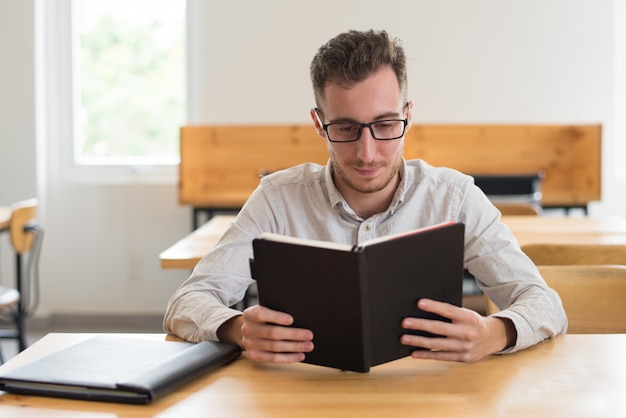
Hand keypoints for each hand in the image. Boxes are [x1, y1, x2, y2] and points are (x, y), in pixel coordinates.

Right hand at [240, 305, 313, 363]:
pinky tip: (300, 355)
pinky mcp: (254, 355)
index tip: (291, 319)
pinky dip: (288, 358)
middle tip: (309, 335)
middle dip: (293, 334)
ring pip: (274, 347)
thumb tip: (299, 318)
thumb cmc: (263, 318)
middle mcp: (247, 329)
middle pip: (272, 332)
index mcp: (250, 314)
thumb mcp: (265, 310)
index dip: (276, 317)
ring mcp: (249, 344)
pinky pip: (273, 359)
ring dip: (294, 347)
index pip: (261, 314)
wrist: (245, 329)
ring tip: (308, 345)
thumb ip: (276, 311)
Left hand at [400, 298, 515, 361]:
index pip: (448, 310)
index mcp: (468, 317)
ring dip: (419, 341)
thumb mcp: (466, 313)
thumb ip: (449, 313)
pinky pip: (441, 356)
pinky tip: (414, 352)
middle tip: (405, 322)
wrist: (493, 338)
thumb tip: (423, 310)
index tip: (419, 303)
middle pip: (440, 328)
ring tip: (404, 338)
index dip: (433, 307)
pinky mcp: (462, 358)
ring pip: (438, 344)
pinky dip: (426, 355)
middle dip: (421, 325)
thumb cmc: (473, 322)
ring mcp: (465, 347)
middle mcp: (467, 332)